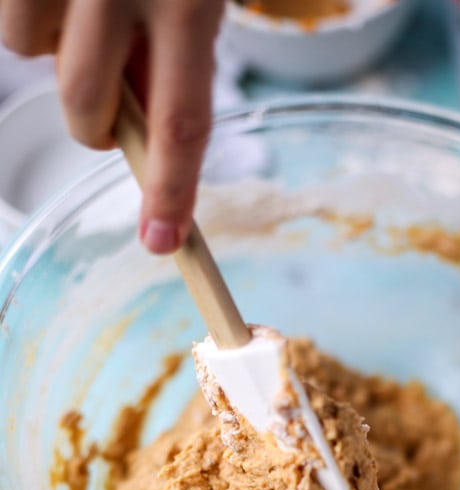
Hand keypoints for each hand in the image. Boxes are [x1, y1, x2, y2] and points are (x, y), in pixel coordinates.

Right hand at [0, 0, 225, 253]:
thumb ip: (171, 55)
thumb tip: (134, 133)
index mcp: (187, 3)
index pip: (180, 123)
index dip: (170, 190)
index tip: (161, 241)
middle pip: (85, 102)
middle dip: (91, 119)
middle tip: (108, 104)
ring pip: (26, 47)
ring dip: (50, 44)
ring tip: (84, 4)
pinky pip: (7, 17)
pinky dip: (32, 10)